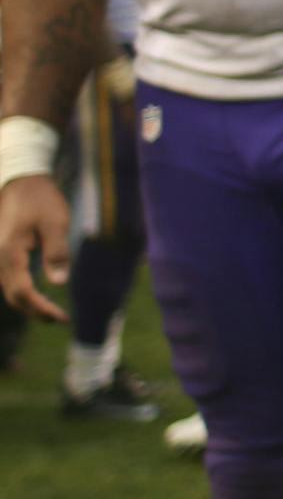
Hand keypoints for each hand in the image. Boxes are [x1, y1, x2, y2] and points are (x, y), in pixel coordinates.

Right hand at [0, 175, 72, 321]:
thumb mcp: (55, 221)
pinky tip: (37, 295)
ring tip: (51, 311)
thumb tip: (58, 282)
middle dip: (35, 311)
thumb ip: (56, 251)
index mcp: (9, 253)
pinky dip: (22, 292)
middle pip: (13, 296)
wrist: (21, 179)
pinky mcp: (1, 252)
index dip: (40, 308)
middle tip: (60, 319)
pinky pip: (8, 280)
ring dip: (28, 304)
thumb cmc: (41, 199)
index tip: (61, 317)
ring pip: (8, 290)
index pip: (22, 292)